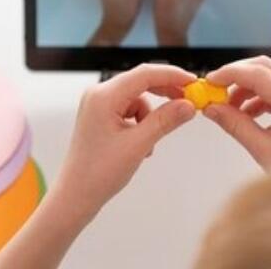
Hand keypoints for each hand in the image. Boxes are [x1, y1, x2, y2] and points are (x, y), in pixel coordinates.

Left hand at [55, 63, 196, 218]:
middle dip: (165, 92)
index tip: (194, 82)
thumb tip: (189, 105)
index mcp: (104, 96)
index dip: (172, 75)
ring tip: (148, 145)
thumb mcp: (138, 145)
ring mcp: (98, 104)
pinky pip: (129, 110)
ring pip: (137, 99)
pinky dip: (141, 124)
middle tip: (189, 101)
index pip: (144, 74)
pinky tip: (139, 146)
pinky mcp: (101, 115)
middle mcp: (99, 94)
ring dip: (150, 118)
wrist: (76, 195)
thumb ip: (165, 121)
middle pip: (141, 82)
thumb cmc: (99, 173)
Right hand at [203, 56, 270, 170]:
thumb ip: (235, 124)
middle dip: (235, 75)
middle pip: (263, 66)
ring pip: (268, 73)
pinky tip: (246, 112)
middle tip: (215, 89)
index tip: (210, 81)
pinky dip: (256, 93)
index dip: (229, 74)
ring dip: (245, 85)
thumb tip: (212, 108)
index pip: (257, 74)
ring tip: (229, 107)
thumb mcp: (263, 148)